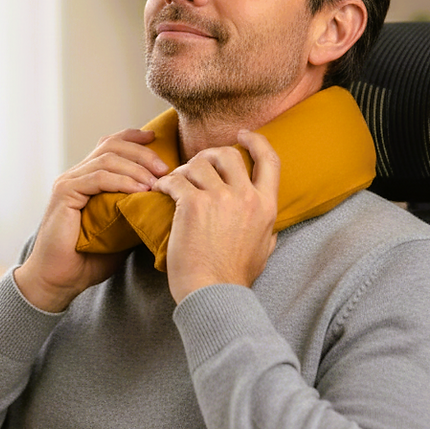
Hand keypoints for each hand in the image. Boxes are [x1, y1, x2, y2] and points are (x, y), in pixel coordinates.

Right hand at [14, 128, 169, 311]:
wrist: (60, 279)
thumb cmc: (88, 259)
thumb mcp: (120, 230)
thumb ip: (134, 211)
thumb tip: (164, 202)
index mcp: (86, 178)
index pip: (109, 145)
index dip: (133, 138)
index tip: (156, 138)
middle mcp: (76, 175)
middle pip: (111, 146)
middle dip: (142, 152)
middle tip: (165, 167)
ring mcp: (69, 182)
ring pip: (107, 159)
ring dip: (136, 167)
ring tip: (157, 181)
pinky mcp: (64, 193)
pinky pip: (98, 178)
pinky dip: (122, 181)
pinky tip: (140, 191)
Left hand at [152, 129, 279, 303]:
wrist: (213, 293)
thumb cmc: (235, 277)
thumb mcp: (264, 249)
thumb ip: (267, 227)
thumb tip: (268, 217)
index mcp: (266, 206)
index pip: (270, 160)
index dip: (256, 141)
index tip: (243, 135)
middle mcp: (245, 197)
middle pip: (228, 155)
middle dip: (209, 155)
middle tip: (196, 164)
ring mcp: (219, 199)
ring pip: (198, 164)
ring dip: (183, 171)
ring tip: (175, 183)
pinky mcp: (192, 205)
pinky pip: (175, 180)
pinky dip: (165, 183)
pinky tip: (159, 191)